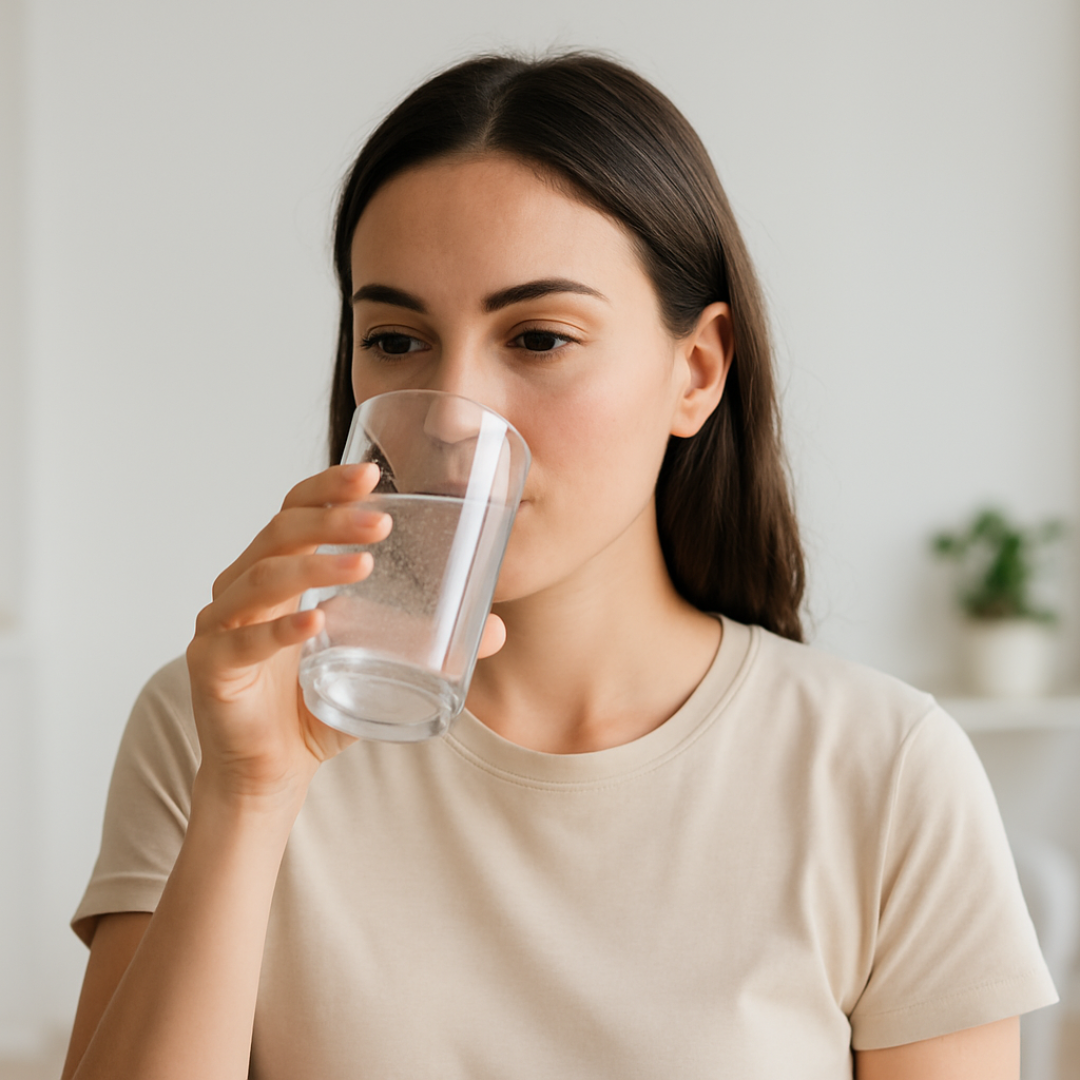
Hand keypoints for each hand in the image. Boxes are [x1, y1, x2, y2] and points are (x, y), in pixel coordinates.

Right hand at [185, 463, 509, 810]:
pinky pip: (244, 641)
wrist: (272, 771)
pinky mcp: (212, 666)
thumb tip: (497, 629)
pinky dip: (280, 630)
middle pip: (281, 534)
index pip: (296, 512)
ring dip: (315, 567)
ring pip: (264, 578)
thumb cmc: (316, 706)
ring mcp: (221, 624)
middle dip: (331, 518)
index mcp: (277, 573)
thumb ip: (426, 642)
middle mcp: (242, 588)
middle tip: (381, 520)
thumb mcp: (376, 664)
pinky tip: (314, 622)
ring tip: (364, 564)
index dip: (327, 488)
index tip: (371, 472)